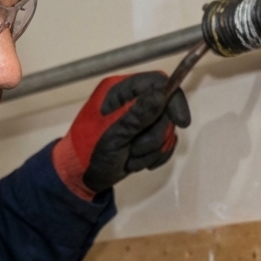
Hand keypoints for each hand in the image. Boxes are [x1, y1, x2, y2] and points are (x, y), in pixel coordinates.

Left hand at [52, 72, 191, 199]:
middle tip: (133, 149)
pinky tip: (135, 163)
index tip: (181, 122)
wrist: (79, 177)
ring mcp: (139, 120)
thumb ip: (137, 115)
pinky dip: (154, 157)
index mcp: (119, 90)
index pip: (158, 83)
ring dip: (151, 150)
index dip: (173, 100)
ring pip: (166, 129)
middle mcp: (131, 101)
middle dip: (154, 135)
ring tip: (129, 158)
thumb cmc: (89, 152)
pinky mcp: (144, 136)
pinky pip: (165, 144)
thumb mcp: (113, 135)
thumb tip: (161, 95)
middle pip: (166, 110)